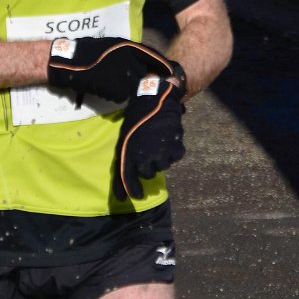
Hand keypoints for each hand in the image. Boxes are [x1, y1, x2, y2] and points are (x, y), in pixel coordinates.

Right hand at [47, 36, 174, 103]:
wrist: (69, 63)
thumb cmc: (86, 52)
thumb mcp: (110, 45)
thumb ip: (126, 52)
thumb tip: (139, 60)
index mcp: (128, 47)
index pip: (153, 56)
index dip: (161, 65)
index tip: (168, 72)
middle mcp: (129, 60)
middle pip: (145, 74)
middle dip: (143, 80)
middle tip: (141, 84)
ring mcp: (123, 76)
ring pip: (134, 87)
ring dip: (127, 89)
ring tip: (112, 85)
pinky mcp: (116, 90)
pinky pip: (121, 96)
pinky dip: (115, 95)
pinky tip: (104, 90)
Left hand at [113, 76, 184, 200]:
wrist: (156, 101)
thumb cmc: (137, 119)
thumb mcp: (125, 138)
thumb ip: (125, 158)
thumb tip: (123, 184)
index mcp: (129, 153)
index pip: (129, 178)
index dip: (131, 190)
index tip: (137, 197)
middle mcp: (145, 156)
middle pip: (147, 174)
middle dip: (147, 167)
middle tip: (148, 153)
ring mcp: (161, 153)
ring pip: (162, 167)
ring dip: (161, 158)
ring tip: (157, 143)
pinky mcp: (175, 148)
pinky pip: (175, 158)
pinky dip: (173, 152)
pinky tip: (168, 140)